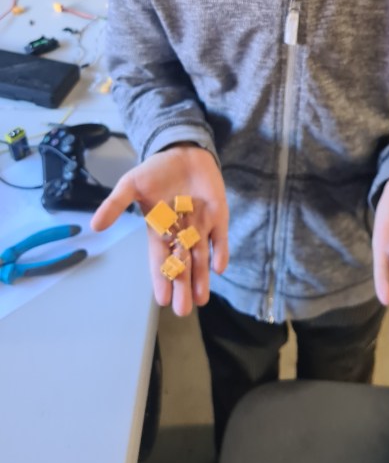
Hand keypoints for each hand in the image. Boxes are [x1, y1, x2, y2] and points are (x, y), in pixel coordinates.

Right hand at [91, 145, 228, 315]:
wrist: (182, 152)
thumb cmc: (155, 172)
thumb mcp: (130, 185)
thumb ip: (115, 204)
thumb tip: (94, 226)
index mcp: (160, 231)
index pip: (160, 260)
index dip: (161, 278)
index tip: (161, 299)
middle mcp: (181, 234)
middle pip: (182, 265)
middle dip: (182, 286)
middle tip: (182, 311)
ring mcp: (201, 226)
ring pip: (202, 257)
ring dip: (201, 277)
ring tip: (200, 300)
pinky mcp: (219, 216)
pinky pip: (220, 238)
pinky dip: (220, 251)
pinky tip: (218, 267)